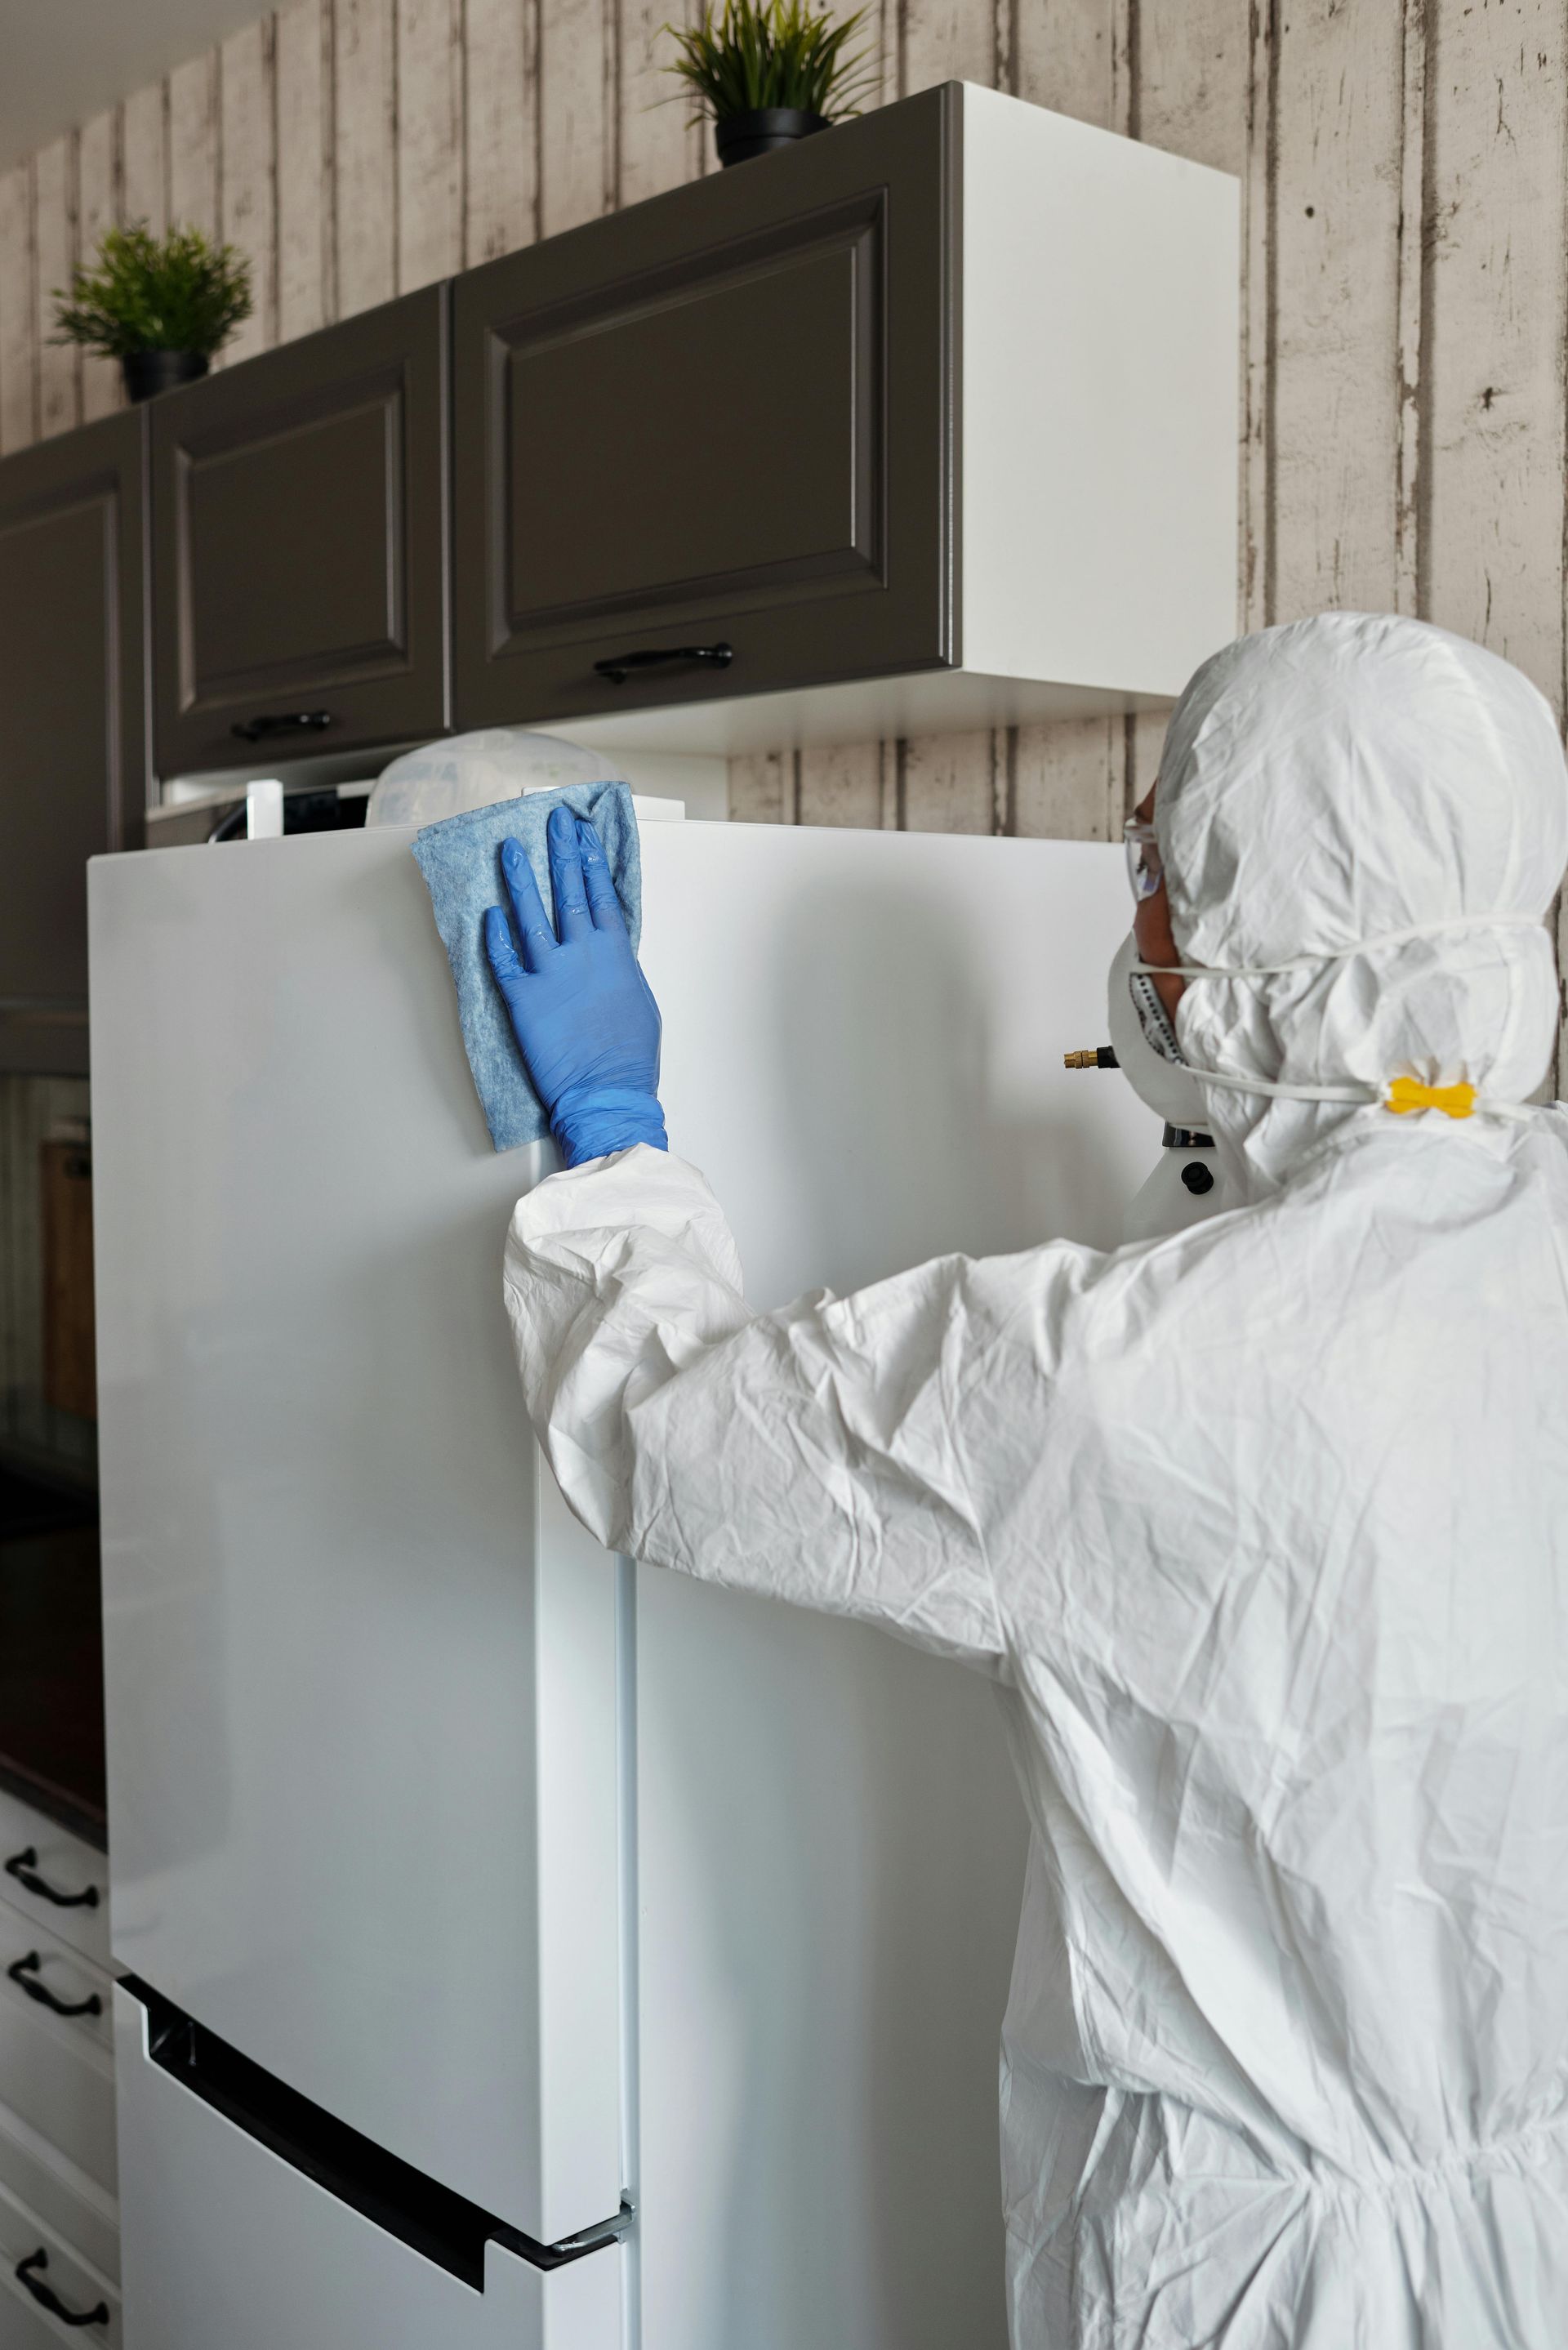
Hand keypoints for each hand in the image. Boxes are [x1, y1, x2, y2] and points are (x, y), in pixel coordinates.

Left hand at [484, 806, 666, 1166]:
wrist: (608, 1092)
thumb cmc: (629, 1057)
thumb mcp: (639, 1002)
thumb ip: (619, 969)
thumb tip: (608, 954)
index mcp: (615, 954)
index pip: (601, 894)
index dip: (590, 861)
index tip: (582, 834)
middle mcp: (582, 955)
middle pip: (569, 892)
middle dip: (561, 853)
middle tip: (553, 822)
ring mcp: (550, 973)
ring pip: (531, 915)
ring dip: (520, 880)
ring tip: (511, 851)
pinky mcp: (523, 998)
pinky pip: (504, 959)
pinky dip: (495, 936)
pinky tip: (489, 914)